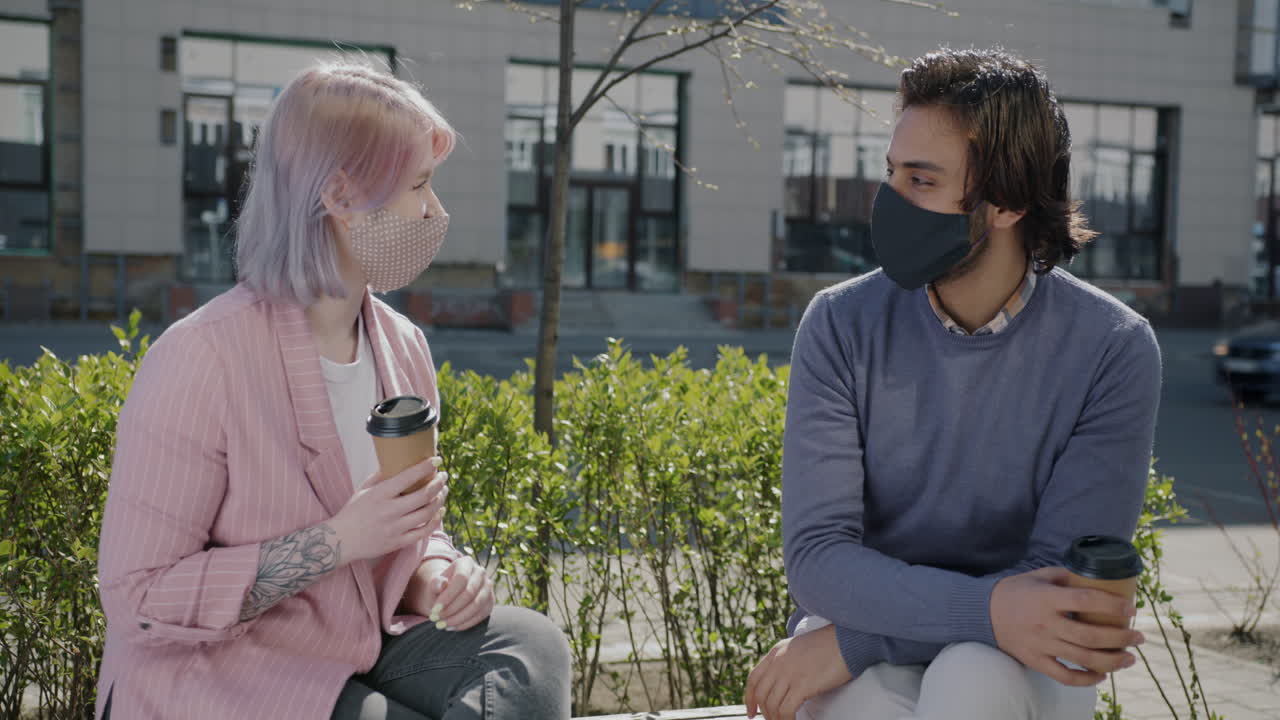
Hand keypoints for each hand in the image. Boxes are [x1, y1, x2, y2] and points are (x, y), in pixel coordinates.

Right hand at [327, 457, 447, 565]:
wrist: (341, 541)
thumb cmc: (352, 512)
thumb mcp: (363, 490)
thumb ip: (380, 476)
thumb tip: (397, 462)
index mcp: (380, 494)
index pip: (408, 477)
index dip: (426, 467)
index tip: (436, 460)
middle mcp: (389, 511)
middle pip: (424, 495)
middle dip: (438, 483)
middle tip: (443, 477)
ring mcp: (394, 528)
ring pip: (427, 513)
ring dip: (440, 500)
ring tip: (443, 492)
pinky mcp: (397, 542)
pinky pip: (423, 532)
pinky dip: (435, 521)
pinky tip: (440, 512)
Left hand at [414, 554, 494, 631]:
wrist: (450, 595)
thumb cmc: (440, 589)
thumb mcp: (434, 585)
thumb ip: (435, 583)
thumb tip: (441, 584)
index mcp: (466, 562)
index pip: (461, 579)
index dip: (447, 596)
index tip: (434, 610)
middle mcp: (480, 572)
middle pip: (469, 593)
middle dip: (451, 609)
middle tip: (436, 620)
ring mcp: (488, 587)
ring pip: (476, 605)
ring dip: (457, 618)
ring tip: (442, 625)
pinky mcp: (490, 602)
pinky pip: (480, 615)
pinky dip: (465, 623)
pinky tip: (452, 627)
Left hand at [744, 625, 851, 719]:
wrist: (848, 639)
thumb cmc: (831, 644)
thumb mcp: (799, 647)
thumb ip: (787, 660)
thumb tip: (783, 682)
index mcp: (776, 652)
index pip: (753, 679)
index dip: (749, 698)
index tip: (752, 711)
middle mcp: (778, 662)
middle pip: (761, 694)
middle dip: (764, 712)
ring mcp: (789, 673)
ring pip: (771, 705)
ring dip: (776, 719)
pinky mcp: (802, 685)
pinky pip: (786, 710)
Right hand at [991, 567, 1144, 685]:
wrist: (982, 613)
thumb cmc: (1015, 591)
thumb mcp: (1038, 576)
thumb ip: (1065, 576)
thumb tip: (1095, 577)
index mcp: (1047, 599)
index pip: (1085, 601)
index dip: (1111, 605)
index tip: (1130, 608)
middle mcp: (1046, 624)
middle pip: (1091, 635)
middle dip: (1121, 638)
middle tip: (1138, 637)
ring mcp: (1041, 645)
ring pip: (1084, 659)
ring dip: (1112, 661)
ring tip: (1129, 658)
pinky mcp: (1036, 661)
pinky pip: (1065, 676)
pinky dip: (1086, 679)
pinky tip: (1101, 675)